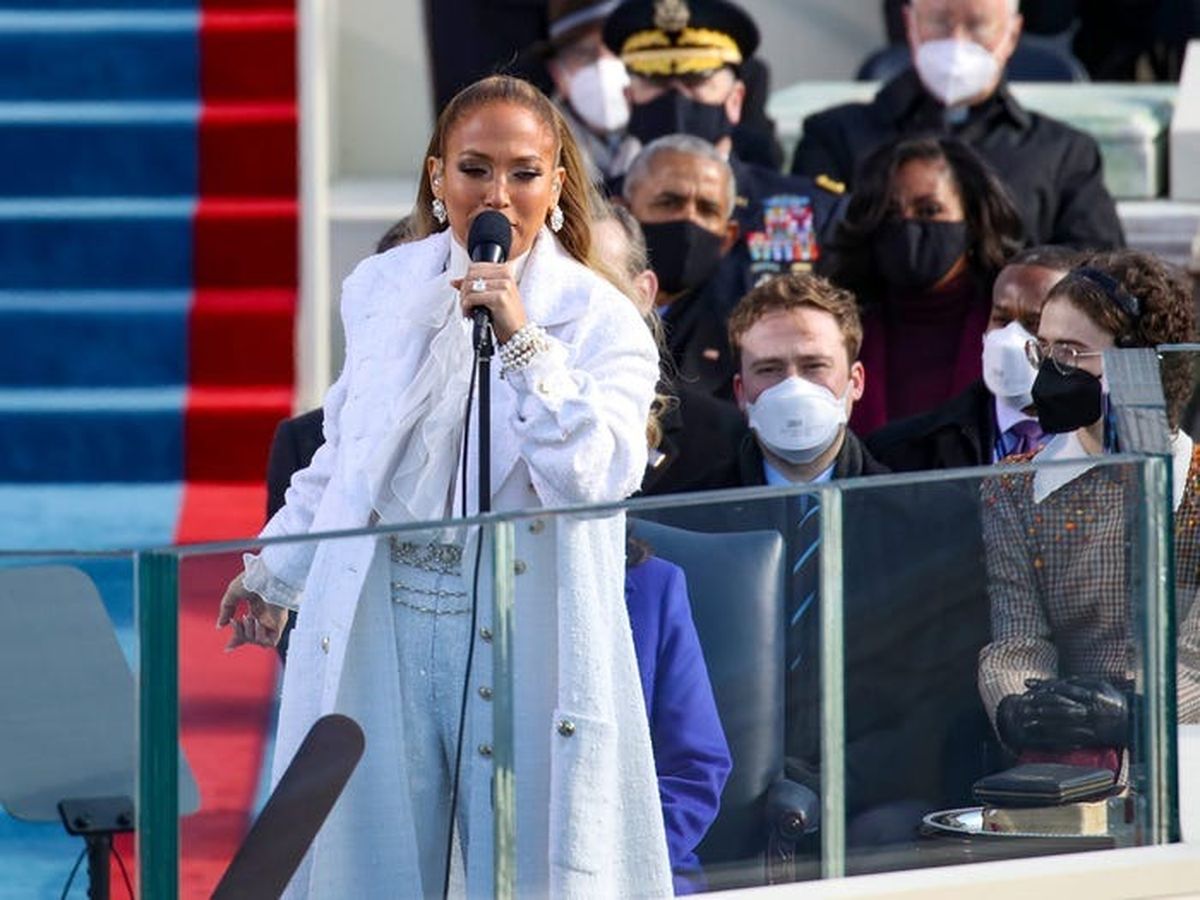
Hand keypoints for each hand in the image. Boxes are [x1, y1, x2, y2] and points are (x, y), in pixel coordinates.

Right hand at [216, 573, 288, 650]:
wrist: (265, 577)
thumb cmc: (251, 581)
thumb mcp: (232, 595)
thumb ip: (226, 611)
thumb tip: (220, 626)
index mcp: (256, 608)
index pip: (246, 629)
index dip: (237, 639)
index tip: (227, 648)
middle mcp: (265, 617)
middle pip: (250, 638)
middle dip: (239, 635)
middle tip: (236, 621)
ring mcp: (272, 621)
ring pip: (258, 641)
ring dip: (248, 633)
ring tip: (248, 617)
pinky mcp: (280, 625)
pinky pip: (270, 643)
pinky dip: (260, 637)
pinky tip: (258, 623)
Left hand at [453, 262, 526, 343]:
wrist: (517, 333)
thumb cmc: (505, 316)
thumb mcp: (491, 296)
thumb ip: (474, 285)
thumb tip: (454, 282)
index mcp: (505, 270)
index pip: (474, 267)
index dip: (465, 281)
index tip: (466, 294)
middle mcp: (506, 275)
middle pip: (471, 275)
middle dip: (463, 291)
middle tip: (465, 304)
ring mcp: (504, 285)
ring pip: (469, 286)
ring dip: (463, 300)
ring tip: (468, 310)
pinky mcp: (499, 298)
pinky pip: (472, 298)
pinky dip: (466, 308)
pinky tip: (471, 315)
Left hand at [997, 676, 1129, 750]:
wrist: (1136, 720)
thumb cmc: (1111, 699)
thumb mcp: (1096, 684)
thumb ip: (1070, 682)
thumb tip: (1044, 682)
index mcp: (1092, 693)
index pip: (1063, 690)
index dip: (1043, 690)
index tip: (1028, 690)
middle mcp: (1091, 709)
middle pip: (1060, 706)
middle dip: (1039, 706)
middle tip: (1022, 706)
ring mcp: (1092, 725)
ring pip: (1064, 724)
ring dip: (1043, 724)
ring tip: (1026, 722)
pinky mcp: (1092, 739)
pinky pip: (1071, 740)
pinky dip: (1055, 739)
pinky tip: (1041, 738)